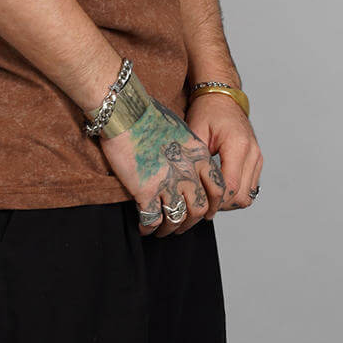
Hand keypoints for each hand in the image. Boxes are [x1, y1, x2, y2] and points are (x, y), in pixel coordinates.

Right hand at [99, 92, 227, 236]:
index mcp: (198, 155)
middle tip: (183, 225)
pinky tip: (144, 228)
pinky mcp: (146, 190)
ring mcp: (168, 182)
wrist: (125, 111)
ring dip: (170, 229)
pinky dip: (149, 227)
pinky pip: (152, 219)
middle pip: (199, 208)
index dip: (212, 205)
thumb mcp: (178, 129)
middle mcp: (187, 171)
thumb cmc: (147, 115)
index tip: (205, 212)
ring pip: (177, 218)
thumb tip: (185, 164)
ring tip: (163, 231)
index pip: (218, 188)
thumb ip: (187, 150)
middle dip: (191, 222)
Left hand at [184, 93, 262, 211]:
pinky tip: (220, 187)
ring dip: (230, 201)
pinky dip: (236, 193)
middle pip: (241, 196)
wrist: (222, 96)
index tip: (200, 203)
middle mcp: (252, 153)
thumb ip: (195, 156)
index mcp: (237, 145)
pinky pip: (250, 188)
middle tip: (202, 202)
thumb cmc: (207, 109)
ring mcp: (257, 158)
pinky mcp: (257, 161)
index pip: (231, 186)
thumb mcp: (196, 129)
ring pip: (248, 196)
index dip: (215, 200)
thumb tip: (189, 182)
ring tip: (210, 195)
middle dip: (221, 204)